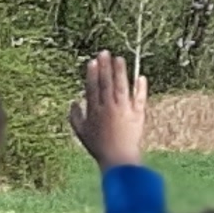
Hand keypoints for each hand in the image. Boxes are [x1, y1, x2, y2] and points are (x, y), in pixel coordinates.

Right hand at [74, 52, 149, 171]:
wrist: (118, 159)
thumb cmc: (98, 147)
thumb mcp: (81, 133)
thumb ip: (75, 116)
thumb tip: (72, 101)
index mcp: (95, 111)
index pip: (92, 88)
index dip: (92, 74)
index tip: (93, 61)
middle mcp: (109, 108)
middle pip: (106, 84)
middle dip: (105, 67)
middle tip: (105, 52)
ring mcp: (124, 111)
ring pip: (122, 87)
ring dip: (120, 72)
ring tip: (119, 58)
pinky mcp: (138, 115)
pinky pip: (140, 99)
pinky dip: (141, 88)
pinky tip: (140, 76)